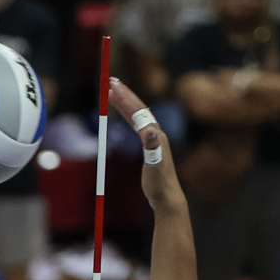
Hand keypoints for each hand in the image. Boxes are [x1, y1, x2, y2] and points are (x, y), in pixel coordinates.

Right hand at [108, 78, 182, 212]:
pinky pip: (137, 125)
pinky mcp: (151, 145)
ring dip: (126, 102)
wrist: (167, 197)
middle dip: (125, 94)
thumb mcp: (155, 165)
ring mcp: (154, 139)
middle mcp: (156, 133)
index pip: (138, 112)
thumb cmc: (160, 184)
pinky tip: (125, 116)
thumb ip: (152, 146)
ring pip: (139, 115)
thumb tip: (149, 130)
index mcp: (156, 135)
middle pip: (139, 109)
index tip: (113, 87)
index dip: (125, 99)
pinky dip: (129, 116)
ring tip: (114, 93)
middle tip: (111, 81)